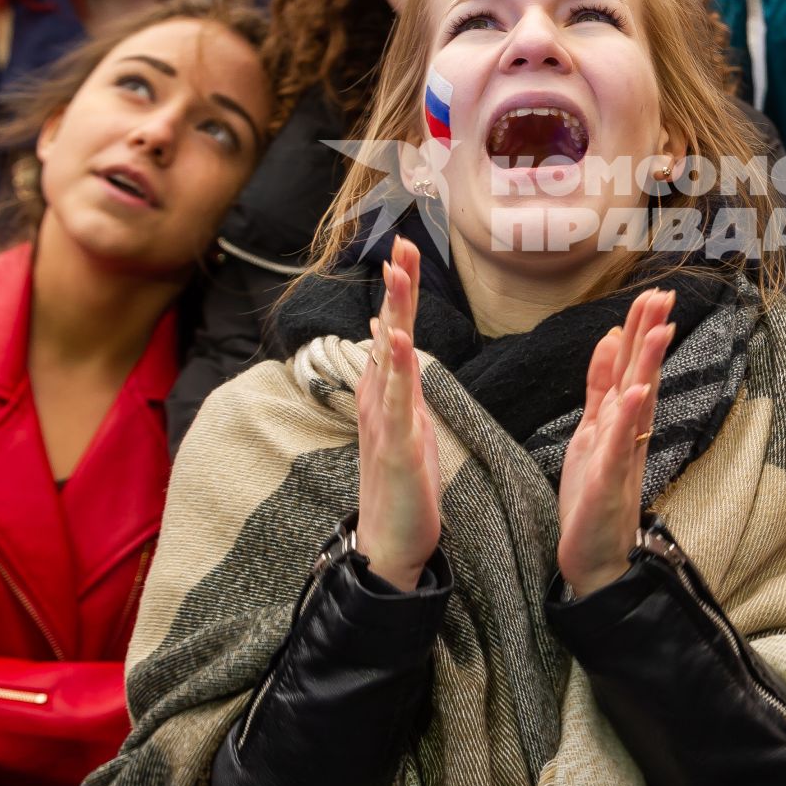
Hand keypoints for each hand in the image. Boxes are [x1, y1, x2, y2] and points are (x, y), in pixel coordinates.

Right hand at [355, 236, 441, 591]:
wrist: (390, 543)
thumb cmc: (402, 485)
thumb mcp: (404, 422)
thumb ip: (396, 380)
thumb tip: (389, 338)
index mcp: (387, 392)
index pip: (397, 329)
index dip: (402, 290)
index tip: (407, 249)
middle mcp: (379, 399)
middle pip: (391, 331)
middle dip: (398, 286)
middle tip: (402, 242)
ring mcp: (384, 420)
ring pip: (391, 356)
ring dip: (396, 311)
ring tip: (398, 273)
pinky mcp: (395, 445)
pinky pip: (397, 400)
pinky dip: (398, 367)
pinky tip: (399, 338)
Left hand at [557, 289, 675, 593]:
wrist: (593, 560)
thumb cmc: (592, 499)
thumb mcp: (591, 433)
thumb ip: (600, 389)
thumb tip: (609, 341)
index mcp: (620, 422)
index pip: (632, 368)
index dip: (640, 331)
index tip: (652, 294)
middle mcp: (626, 435)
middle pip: (640, 375)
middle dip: (650, 334)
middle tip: (664, 295)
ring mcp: (620, 457)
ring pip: (636, 404)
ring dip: (648, 366)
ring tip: (660, 330)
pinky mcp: (609, 482)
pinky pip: (619, 446)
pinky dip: (628, 419)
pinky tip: (637, 392)